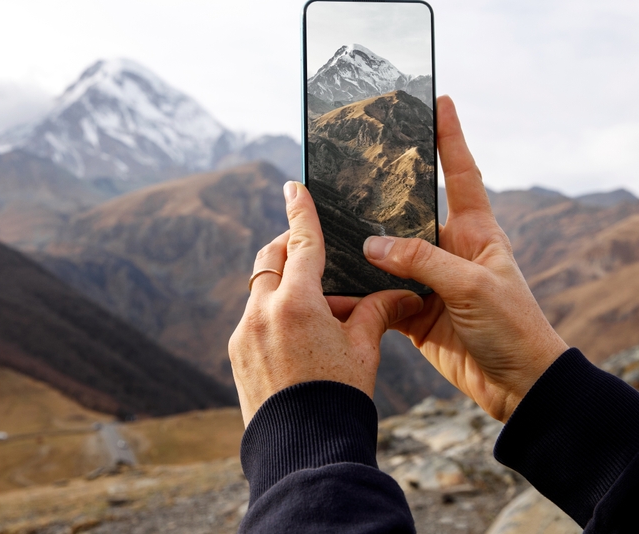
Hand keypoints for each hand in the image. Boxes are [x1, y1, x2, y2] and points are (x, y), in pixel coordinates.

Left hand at [229, 181, 424, 425]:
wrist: (303, 451)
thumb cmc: (340, 397)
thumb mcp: (364, 350)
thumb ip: (375, 312)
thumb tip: (401, 294)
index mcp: (297, 303)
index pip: (301, 242)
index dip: (301, 211)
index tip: (294, 187)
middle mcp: (262, 311)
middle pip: (272, 258)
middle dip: (291, 247)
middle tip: (314, 251)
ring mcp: (244, 333)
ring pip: (261, 288)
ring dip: (285, 284)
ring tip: (320, 308)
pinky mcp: (237, 353)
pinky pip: (254, 316)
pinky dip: (274, 311)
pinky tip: (299, 333)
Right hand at [364, 96, 567, 422]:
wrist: (519, 387)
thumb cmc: (514, 327)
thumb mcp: (472, 286)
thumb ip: (422, 261)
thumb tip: (372, 245)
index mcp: (476, 231)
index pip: (462, 173)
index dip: (450, 137)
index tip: (440, 100)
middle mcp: (450, 251)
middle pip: (411, 212)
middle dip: (383, 193)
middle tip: (351, 165)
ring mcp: (430, 282)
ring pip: (388, 255)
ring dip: (364, 247)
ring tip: (327, 223)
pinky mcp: (413, 313)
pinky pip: (379, 294)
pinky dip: (358, 290)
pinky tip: (333, 280)